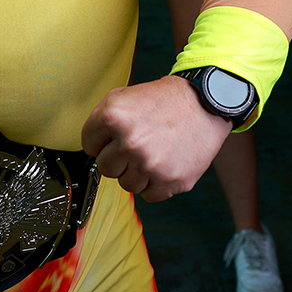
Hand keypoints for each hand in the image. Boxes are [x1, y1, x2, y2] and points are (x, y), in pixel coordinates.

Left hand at [81, 76, 231, 201]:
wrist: (203, 105)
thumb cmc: (162, 101)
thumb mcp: (123, 96)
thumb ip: (100, 119)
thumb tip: (90, 145)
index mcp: (113, 117)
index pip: (88, 145)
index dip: (101, 140)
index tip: (114, 136)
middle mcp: (130, 142)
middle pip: (105, 168)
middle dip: (117, 158)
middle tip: (135, 144)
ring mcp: (150, 164)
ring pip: (126, 184)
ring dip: (136, 172)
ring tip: (152, 152)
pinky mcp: (170, 181)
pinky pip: (149, 195)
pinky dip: (155, 183)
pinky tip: (163, 163)